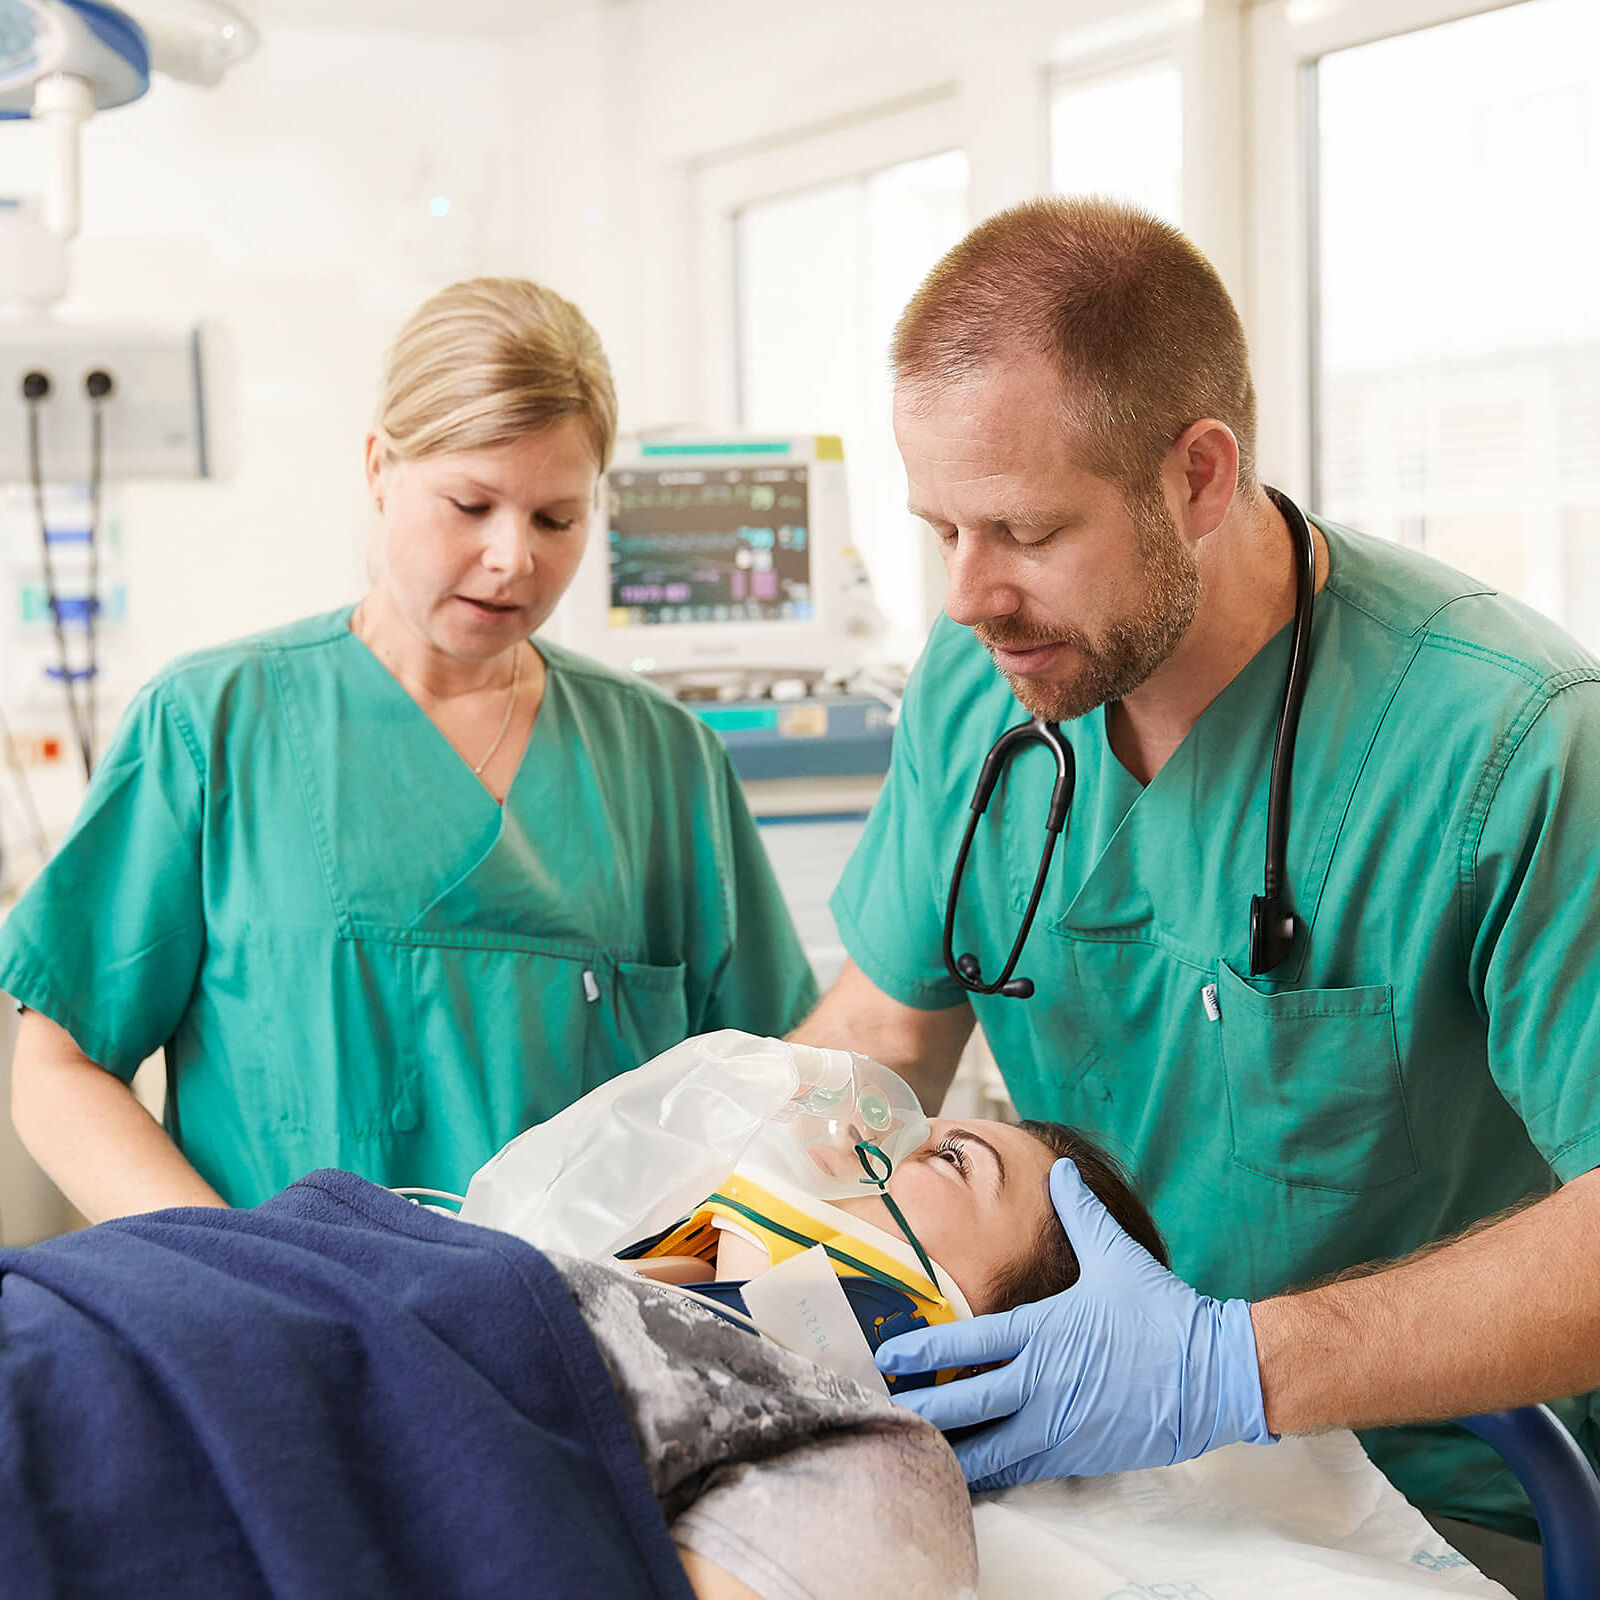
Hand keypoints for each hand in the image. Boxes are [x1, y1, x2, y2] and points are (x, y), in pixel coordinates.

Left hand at [875, 1158, 1273, 1488]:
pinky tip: (963, 1478)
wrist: (1216, 1374)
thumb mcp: (1116, 1256)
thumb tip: (1061, 1171)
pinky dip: (989, 1474)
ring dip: (947, 1450)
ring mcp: (1059, 1426)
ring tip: (908, 1450)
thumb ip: (1080, 1215)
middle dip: (920, 1408)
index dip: (923, 1351)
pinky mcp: (1078, 1456)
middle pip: (964, 1404)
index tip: (888, 1356)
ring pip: (988, 1449)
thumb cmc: (1163, 1313)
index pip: (968, 1344)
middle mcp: (1043, 1384)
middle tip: (879, 1409)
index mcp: (1044, 1333)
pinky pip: (1021, 1470)